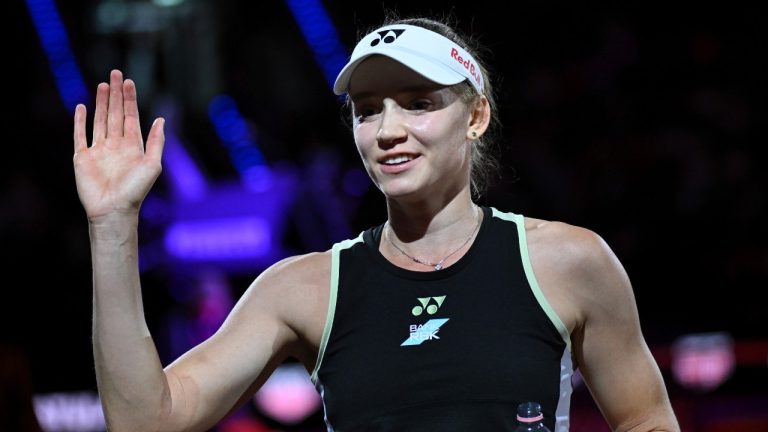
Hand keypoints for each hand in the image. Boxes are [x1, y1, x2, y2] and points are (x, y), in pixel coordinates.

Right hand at [73, 69, 164, 221]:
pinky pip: (80, 135)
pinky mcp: (83, 157)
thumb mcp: (153, 165)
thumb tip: (161, 119)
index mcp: (133, 146)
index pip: (131, 117)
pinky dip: (80, 121)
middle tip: (116, 73)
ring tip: (103, 85)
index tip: (129, 82)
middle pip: (115, 114)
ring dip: (101, 103)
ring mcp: (99, 150)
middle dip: (116, 94)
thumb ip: (157, 142)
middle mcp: (116, 146)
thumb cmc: (135, 192)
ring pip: (100, 120)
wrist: (113, 210)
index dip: (130, 99)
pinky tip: (82, 107)